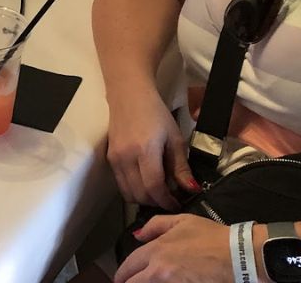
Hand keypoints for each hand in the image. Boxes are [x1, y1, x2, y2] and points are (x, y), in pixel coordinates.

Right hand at [106, 94, 198, 210]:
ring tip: (158, 193)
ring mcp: (115, 159)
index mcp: (145, 150)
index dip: (167, 201)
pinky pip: (121, 184)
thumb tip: (190, 189)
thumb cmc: (156, 114)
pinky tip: (145, 182)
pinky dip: (134, 190)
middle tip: (170, 199)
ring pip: (128, 193)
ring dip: (144, 199)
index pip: (154, 187)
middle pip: (140, 194)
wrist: (129, 96)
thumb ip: (181, 167)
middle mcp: (126, 158)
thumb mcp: (175, 138)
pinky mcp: (109, 159)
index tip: (178, 204)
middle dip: (157, 202)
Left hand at [115, 215, 230, 282]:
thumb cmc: (212, 237)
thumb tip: (138, 235)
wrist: (239, 255)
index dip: (122, 274)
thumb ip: (156, 225)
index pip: (129, 266)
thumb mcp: (183, 221)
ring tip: (144, 282)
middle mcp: (159, 271)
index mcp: (156, 251)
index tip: (120, 278)